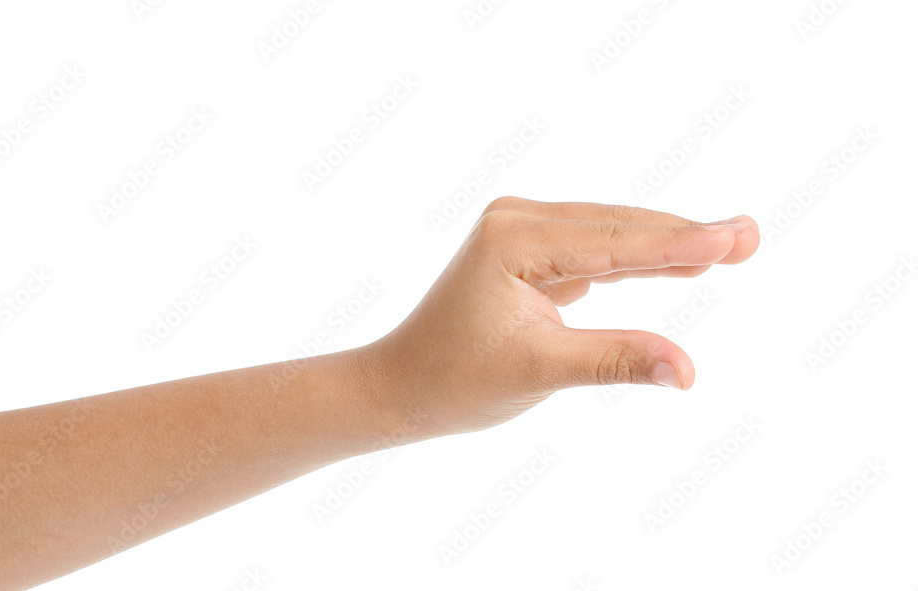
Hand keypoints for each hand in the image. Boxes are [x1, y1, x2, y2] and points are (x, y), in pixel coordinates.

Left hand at [370, 197, 759, 436]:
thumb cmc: (456, 380)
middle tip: (751, 236)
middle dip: (684, 237)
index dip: (679, 244)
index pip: (614, 242)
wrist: (404, 386)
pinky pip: (597, 252)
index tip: (736, 239)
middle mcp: (517, 221)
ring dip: (667, 245)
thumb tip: (685, 371)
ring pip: (612, 235)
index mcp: (513, 238)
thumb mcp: (540, 372)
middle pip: (619, 226)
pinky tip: (681, 263)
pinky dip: (638, 261)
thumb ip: (614, 361)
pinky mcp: (531, 252)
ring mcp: (523, 232)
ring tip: (732, 244)